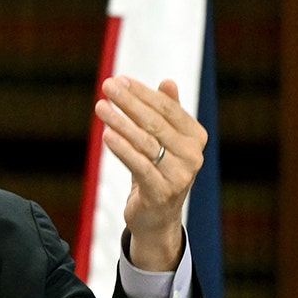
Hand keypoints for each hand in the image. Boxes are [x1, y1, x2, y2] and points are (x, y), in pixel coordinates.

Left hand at [94, 75, 206, 270]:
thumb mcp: (164, 141)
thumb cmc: (158, 170)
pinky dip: (122, 149)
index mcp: (196, 137)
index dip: (142, 93)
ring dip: (120, 122)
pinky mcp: (160, 193)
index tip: (120, 79)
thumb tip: (168, 82)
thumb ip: (168, 112)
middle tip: (107, 86)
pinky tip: (106, 134)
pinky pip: (138, 165)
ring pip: (145, 142)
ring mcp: (179, 176)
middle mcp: (192, 156)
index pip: (167, 108)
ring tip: (100, 107)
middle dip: (129, 102)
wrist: (156, 217)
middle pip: (155, 122)